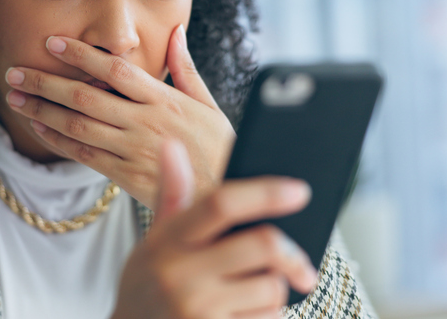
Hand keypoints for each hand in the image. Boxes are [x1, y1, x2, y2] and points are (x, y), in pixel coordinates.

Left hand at [4, 24, 233, 208]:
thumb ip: (187, 68)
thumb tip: (176, 32)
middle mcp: (145, 122)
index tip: (52, 42)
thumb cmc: (219, 148)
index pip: (114, 69)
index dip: (80, 54)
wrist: (224, 197)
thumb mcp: (209, 104)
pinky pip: (83, 155)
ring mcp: (133, 150)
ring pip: (77, 126)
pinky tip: (38, 126)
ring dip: (41, 110)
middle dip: (46, 82)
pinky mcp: (125, 176)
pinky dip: (57, 140)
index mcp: (165, 99)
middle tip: (15, 71)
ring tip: (15, 97)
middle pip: (85, 96)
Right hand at [110, 140, 317, 318]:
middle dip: (290, 252)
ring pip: (271, 287)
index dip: (265, 193)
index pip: (220, 204)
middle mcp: (181, 274)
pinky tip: (242, 315)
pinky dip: (266, 316)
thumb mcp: (153, 241)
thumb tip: (171, 144)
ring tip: (250, 293)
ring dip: (274, 289)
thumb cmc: (147, 285)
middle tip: (299, 261)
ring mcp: (198, 310)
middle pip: (262, 245)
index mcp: (168, 241)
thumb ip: (171, 194)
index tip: (299, 190)